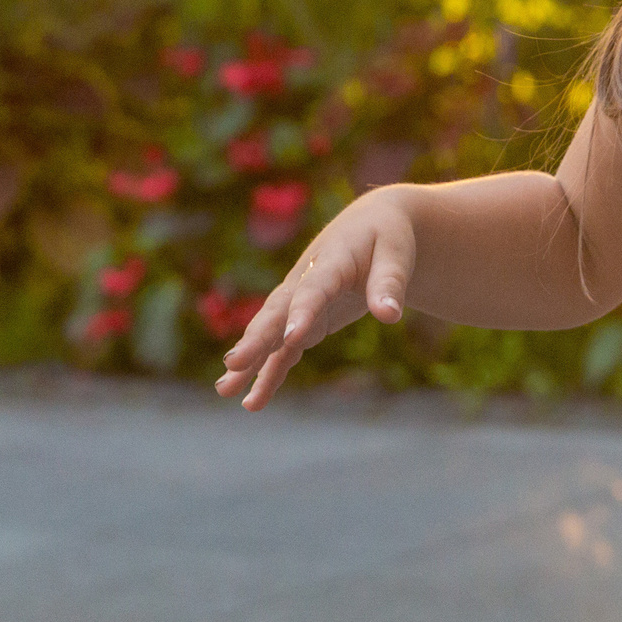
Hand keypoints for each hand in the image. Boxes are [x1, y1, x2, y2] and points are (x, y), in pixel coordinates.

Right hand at [215, 189, 416, 410]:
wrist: (370, 222)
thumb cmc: (386, 235)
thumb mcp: (396, 252)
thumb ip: (390, 283)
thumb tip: (390, 316)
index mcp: (330, 261)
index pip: (314, 289)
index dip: (302, 313)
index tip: (290, 338)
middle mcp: (305, 281)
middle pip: (277, 312)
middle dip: (256, 339)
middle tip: (234, 364)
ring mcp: (300, 301)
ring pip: (271, 333)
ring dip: (251, 360)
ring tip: (225, 390)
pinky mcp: (305, 319)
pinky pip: (284, 349)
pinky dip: (270, 372)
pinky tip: (253, 399)